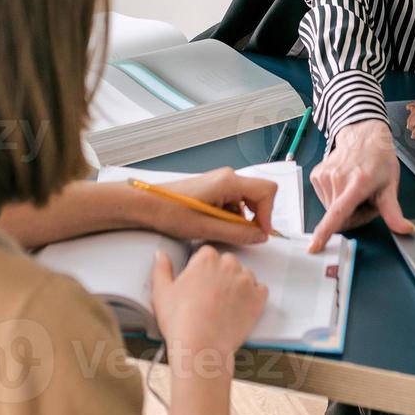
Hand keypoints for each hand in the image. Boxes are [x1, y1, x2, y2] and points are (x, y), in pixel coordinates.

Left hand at [145, 168, 276, 245]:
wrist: (146, 204)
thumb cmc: (171, 212)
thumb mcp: (207, 228)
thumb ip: (238, 233)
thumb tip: (261, 236)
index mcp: (229, 181)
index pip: (267, 191)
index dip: (268, 214)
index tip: (260, 233)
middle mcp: (228, 177)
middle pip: (258, 195)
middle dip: (254, 217)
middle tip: (241, 235)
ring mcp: (221, 182)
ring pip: (246, 201)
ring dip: (240, 219)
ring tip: (219, 230)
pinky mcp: (214, 189)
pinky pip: (234, 203)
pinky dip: (230, 217)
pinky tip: (213, 225)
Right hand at [151, 245, 267, 359]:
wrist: (202, 347)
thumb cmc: (181, 322)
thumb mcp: (162, 292)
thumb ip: (161, 268)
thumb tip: (161, 256)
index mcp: (206, 258)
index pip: (207, 253)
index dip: (202, 268)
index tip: (199, 281)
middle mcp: (229, 265)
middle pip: (227, 262)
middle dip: (220, 274)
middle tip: (210, 294)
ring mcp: (246, 281)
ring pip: (245, 275)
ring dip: (238, 284)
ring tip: (224, 304)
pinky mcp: (258, 298)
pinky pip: (261, 290)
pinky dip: (254, 296)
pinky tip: (241, 307)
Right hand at [308, 119, 414, 252]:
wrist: (363, 137)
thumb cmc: (378, 160)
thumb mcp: (390, 186)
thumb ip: (394, 212)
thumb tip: (406, 230)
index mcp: (357, 183)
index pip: (338, 212)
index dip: (325, 231)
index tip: (314, 246)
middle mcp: (337, 179)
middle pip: (339, 218)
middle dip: (354, 216)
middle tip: (366, 201)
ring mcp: (324, 176)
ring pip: (331, 210)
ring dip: (344, 207)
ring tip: (356, 191)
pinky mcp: (316, 176)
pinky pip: (325, 199)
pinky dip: (335, 198)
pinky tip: (345, 186)